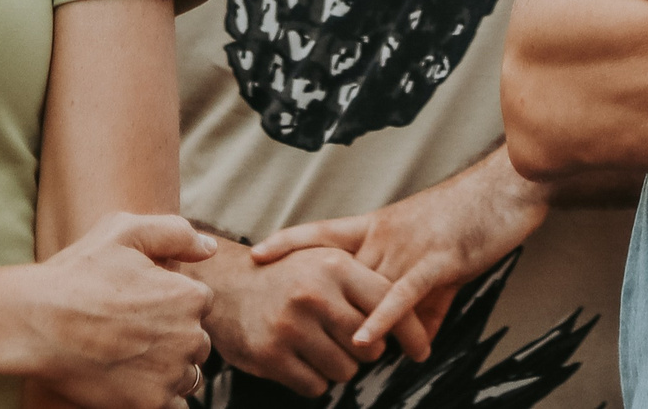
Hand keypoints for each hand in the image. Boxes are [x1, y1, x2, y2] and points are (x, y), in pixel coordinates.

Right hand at [19, 212, 214, 408]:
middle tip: (132, 332)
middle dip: (173, 337)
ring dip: (168, 370)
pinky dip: (158, 398)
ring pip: (186, 376)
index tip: (141, 304)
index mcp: (189, 296)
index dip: (171, 301)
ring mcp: (170, 375)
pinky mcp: (150, 404)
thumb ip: (176, 233)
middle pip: (196, 342)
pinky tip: (132, 384)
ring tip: (130, 358)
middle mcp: (188, 337)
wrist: (36, 323)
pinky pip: (173, 406)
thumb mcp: (125, 231)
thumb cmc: (78, 274)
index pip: (200, 303)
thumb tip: (209, 248)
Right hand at [191, 237, 431, 395]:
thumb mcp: (325, 261)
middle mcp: (315, 293)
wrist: (225, 284)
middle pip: (370, 346)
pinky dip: (314, 379)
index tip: (421, 351)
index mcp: (335, 265)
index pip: (388, 303)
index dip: (409, 331)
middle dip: (365, 351)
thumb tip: (410, 318)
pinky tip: (300, 358)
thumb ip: (363, 284)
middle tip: (348, 342)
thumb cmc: (287, 275)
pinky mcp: (271, 355)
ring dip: (339, 367)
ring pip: (345, 371)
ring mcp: (291, 326)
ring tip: (320, 346)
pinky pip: (316, 386)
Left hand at [252, 148, 551, 352]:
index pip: (325, 232)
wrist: (507, 188)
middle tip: (278, 324)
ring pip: (367, 290)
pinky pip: (403, 293)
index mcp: (380, 225)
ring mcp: (409, 246)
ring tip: (327, 358)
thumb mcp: (438, 261)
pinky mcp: (437, 260)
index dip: (290, 242)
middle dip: (310, 300)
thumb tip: (411, 343)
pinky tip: (366, 340)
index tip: (255, 253)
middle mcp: (386, 234)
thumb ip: (422, 303)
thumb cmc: (472, 218)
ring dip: (348, 325)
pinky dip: (382, 317)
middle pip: (338, 273)